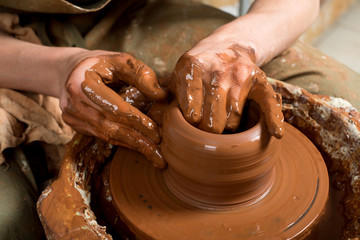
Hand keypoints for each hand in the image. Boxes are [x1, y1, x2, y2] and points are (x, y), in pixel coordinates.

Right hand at [59, 52, 166, 167]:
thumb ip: (141, 74)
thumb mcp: (120, 60)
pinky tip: (138, 146)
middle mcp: (74, 103)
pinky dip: (121, 142)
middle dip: (138, 140)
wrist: (69, 69)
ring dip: (132, 146)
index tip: (157, 131)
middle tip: (159, 153)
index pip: (115, 108)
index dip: (137, 121)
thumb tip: (161, 95)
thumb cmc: (100, 64)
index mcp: (83, 83)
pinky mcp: (74, 124)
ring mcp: (72, 116)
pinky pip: (101, 136)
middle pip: (111, 127)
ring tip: (154, 154)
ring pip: (106, 135)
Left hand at [172, 44, 283, 137]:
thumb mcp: (179, 74)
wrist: (229, 46)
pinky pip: (268, 104)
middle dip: (208, 131)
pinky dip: (273, 120)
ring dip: (228, 127)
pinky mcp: (259, 81)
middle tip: (208, 127)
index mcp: (192, 67)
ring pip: (233, 121)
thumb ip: (165, 93)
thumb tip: (156, 110)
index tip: (193, 122)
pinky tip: (276, 134)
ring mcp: (239, 76)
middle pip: (212, 123)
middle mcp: (217, 70)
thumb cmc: (199, 68)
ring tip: (223, 119)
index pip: (191, 113)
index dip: (191, 124)